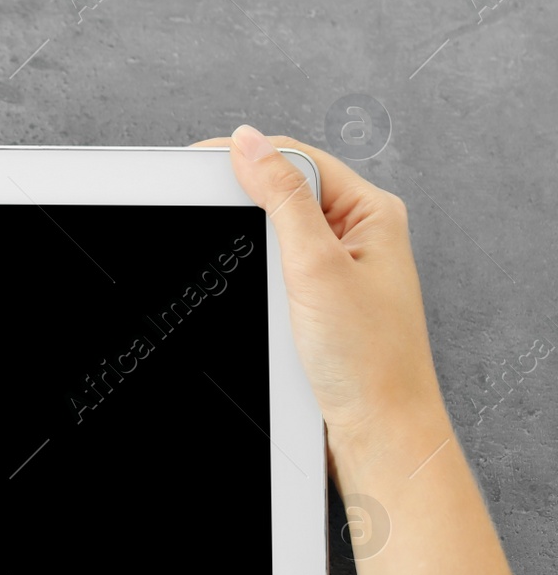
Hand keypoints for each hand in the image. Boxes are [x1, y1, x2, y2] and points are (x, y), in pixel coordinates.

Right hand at [191, 127, 443, 465]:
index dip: (247, 156)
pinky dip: (253, 274)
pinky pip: (275, 268)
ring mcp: (339, 268)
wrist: (377, 430)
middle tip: (198, 207)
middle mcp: (359, 235)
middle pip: (283, 192)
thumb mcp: (317, 266)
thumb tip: (248, 144)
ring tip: (228, 258)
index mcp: (372, 212)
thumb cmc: (368, 360)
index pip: (298, 160)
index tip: (196, 163)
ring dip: (247, 244)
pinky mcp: (319, 300)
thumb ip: (282, 199)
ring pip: (274, 232)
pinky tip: (245, 288)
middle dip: (242, 201)